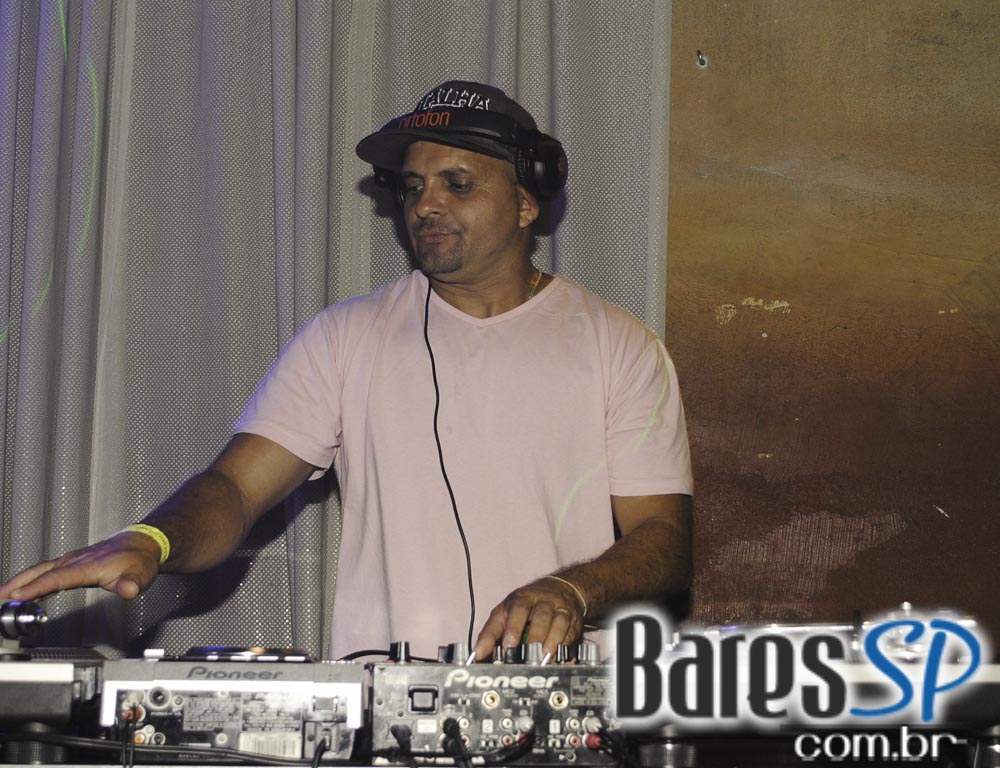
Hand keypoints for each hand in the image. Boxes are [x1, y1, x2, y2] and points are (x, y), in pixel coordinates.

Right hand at [0, 532, 161, 601]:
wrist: (143, 544)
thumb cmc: (139, 559)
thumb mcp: (140, 575)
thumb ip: (133, 584)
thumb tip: (129, 590)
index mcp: (87, 566)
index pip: (57, 578)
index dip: (36, 588)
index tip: (17, 597)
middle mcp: (75, 561)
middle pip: (39, 572)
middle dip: (16, 584)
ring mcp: (71, 561)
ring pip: (39, 571)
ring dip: (19, 583)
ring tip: (2, 596)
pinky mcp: (72, 564)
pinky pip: (46, 573)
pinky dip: (32, 582)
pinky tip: (24, 594)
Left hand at [473, 575, 586, 660]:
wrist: (562, 588)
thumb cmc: (528, 603)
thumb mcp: (505, 612)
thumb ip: (490, 632)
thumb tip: (477, 654)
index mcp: (523, 598)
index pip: (518, 609)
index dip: (514, 628)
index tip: (508, 646)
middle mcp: (544, 602)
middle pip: (541, 617)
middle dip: (535, 637)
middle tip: (528, 656)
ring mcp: (560, 610)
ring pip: (559, 624)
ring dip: (552, 643)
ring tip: (544, 659)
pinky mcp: (573, 622)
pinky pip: (571, 634)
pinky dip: (564, 647)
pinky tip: (557, 657)